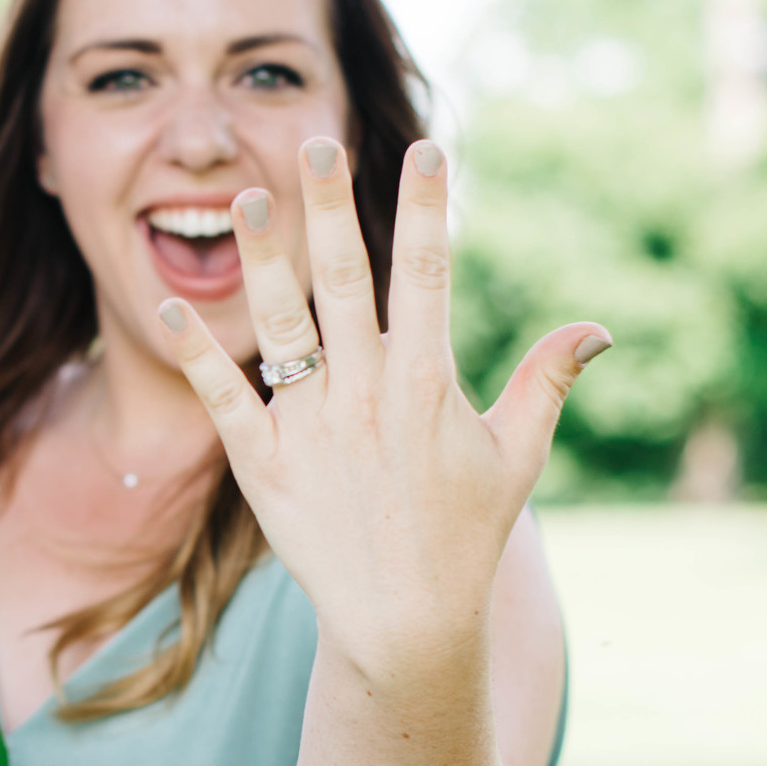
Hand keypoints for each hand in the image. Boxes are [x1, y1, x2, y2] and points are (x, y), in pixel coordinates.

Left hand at [159, 136, 607, 682]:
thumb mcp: (516, 457)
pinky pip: (223, 399)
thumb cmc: (464, 537)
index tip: (426, 148)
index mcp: (428, 383)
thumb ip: (547, 383)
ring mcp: (310, 428)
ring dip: (263, 259)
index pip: (430, 274)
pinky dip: (197, 354)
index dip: (427, 207)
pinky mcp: (263, 467)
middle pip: (347, 280)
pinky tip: (170, 306)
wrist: (404, 623)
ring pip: (281, 325)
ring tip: (246, 198)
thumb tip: (597, 328)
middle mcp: (366, 395)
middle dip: (332, 206)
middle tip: (317, 141)